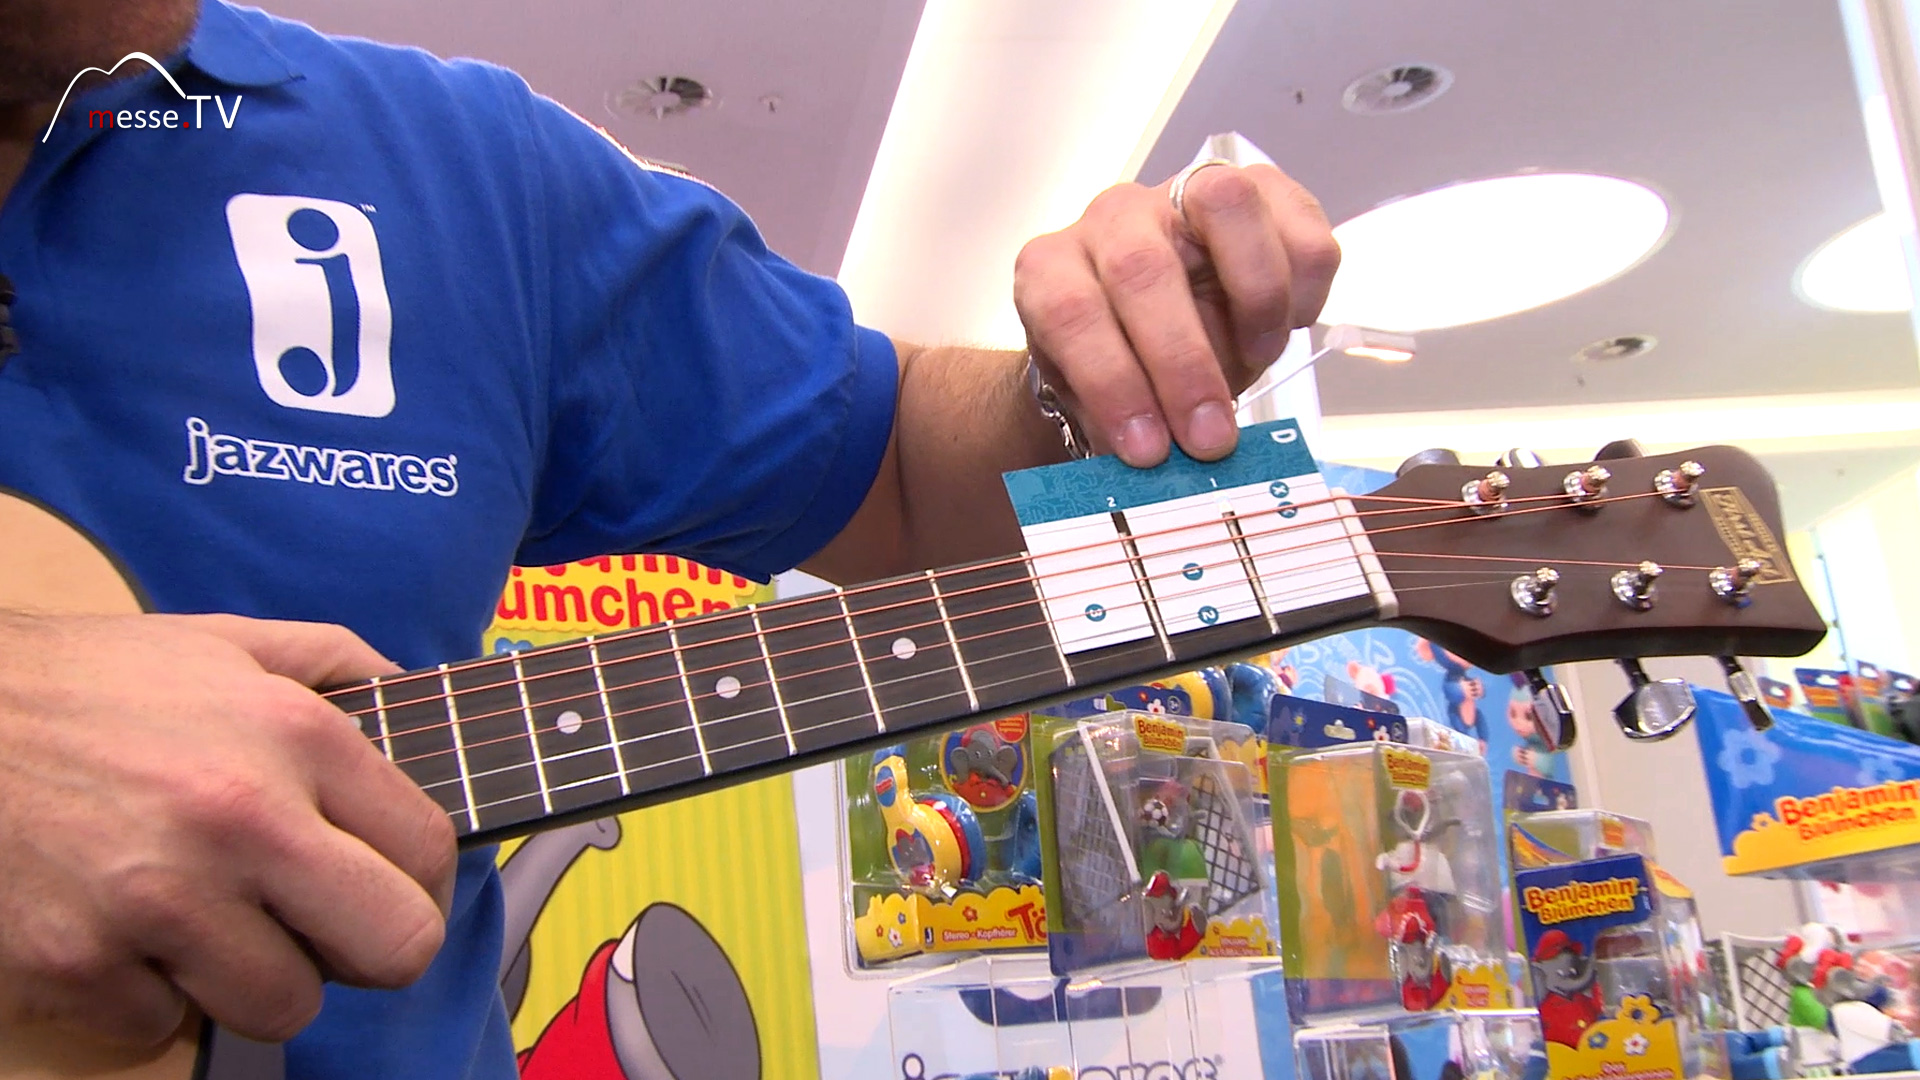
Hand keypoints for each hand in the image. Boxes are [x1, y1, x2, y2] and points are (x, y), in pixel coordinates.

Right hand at [0, 613, 457, 1045]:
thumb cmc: (88, 684)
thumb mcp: (223, 641)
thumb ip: (334, 658)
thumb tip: (407, 688)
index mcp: (296, 736)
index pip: (430, 851)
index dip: (424, 880)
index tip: (395, 884)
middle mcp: (241, 820)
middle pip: (395, 949)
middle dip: (369, 948)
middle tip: (325, 927)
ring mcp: (158, 900)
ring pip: (284, 1006)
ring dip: (256, 975)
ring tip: (210, 918)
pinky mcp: (75, 963)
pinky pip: (162, 1025)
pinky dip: (149, 993)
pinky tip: (125, 931)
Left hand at [1013, 162, 1339, 466]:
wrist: (1154, 327)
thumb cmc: (1125, 368)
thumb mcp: (1106, 404)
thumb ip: (1125, 426)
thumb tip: (1165, 466)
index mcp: (1052, 269)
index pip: (1070, 312)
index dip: (1111, 383)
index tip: (1147, 449)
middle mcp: (1111, 218)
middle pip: (1143, 267)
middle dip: (1183, 364)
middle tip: (1210, 437)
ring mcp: (1183, 192)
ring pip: (1224, 204)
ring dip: (1255, 297)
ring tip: (1260, 359)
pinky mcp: (1260, 190)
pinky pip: (1293, 218)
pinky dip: (1303, 283)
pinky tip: (1288, 326)